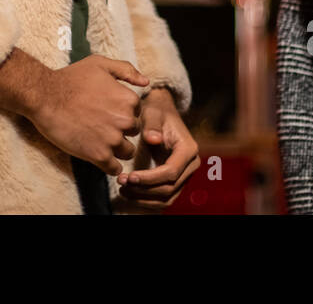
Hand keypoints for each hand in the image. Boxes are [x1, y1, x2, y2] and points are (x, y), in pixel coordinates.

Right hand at [27, 56, 146, 175]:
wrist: (45, 96)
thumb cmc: (70, 78)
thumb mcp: (100, 64)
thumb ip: (126, 70)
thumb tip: (146, 82)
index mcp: (128, 99)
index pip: (137, 113)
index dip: (123, 113)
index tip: (107, 112)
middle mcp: (125, 120)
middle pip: (134, 132)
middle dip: (121, 130)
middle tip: (100, 125)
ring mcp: (113, 139)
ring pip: (127, 152)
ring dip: (116, 149)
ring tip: (98, 140)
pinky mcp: (99, 155)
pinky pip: (114, 168)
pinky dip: (110, 166)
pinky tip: (99, 157)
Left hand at [115, 87, 199, 210]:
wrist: (162, 113)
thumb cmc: (156, 111)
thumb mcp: (153, 113)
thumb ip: (153, 125)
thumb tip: (153, 139)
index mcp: (188, 148)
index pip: (171, 171)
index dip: (150, 178)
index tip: (130, 177)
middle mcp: (191, 164)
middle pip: (169, 188)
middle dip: (143, 189)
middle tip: (121, 183)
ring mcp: (185, 175)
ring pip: (167, 198)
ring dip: (144, 199)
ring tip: (122, 190)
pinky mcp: (175, 181)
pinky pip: (164, 198)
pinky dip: (147, 200)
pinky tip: (129, 194)